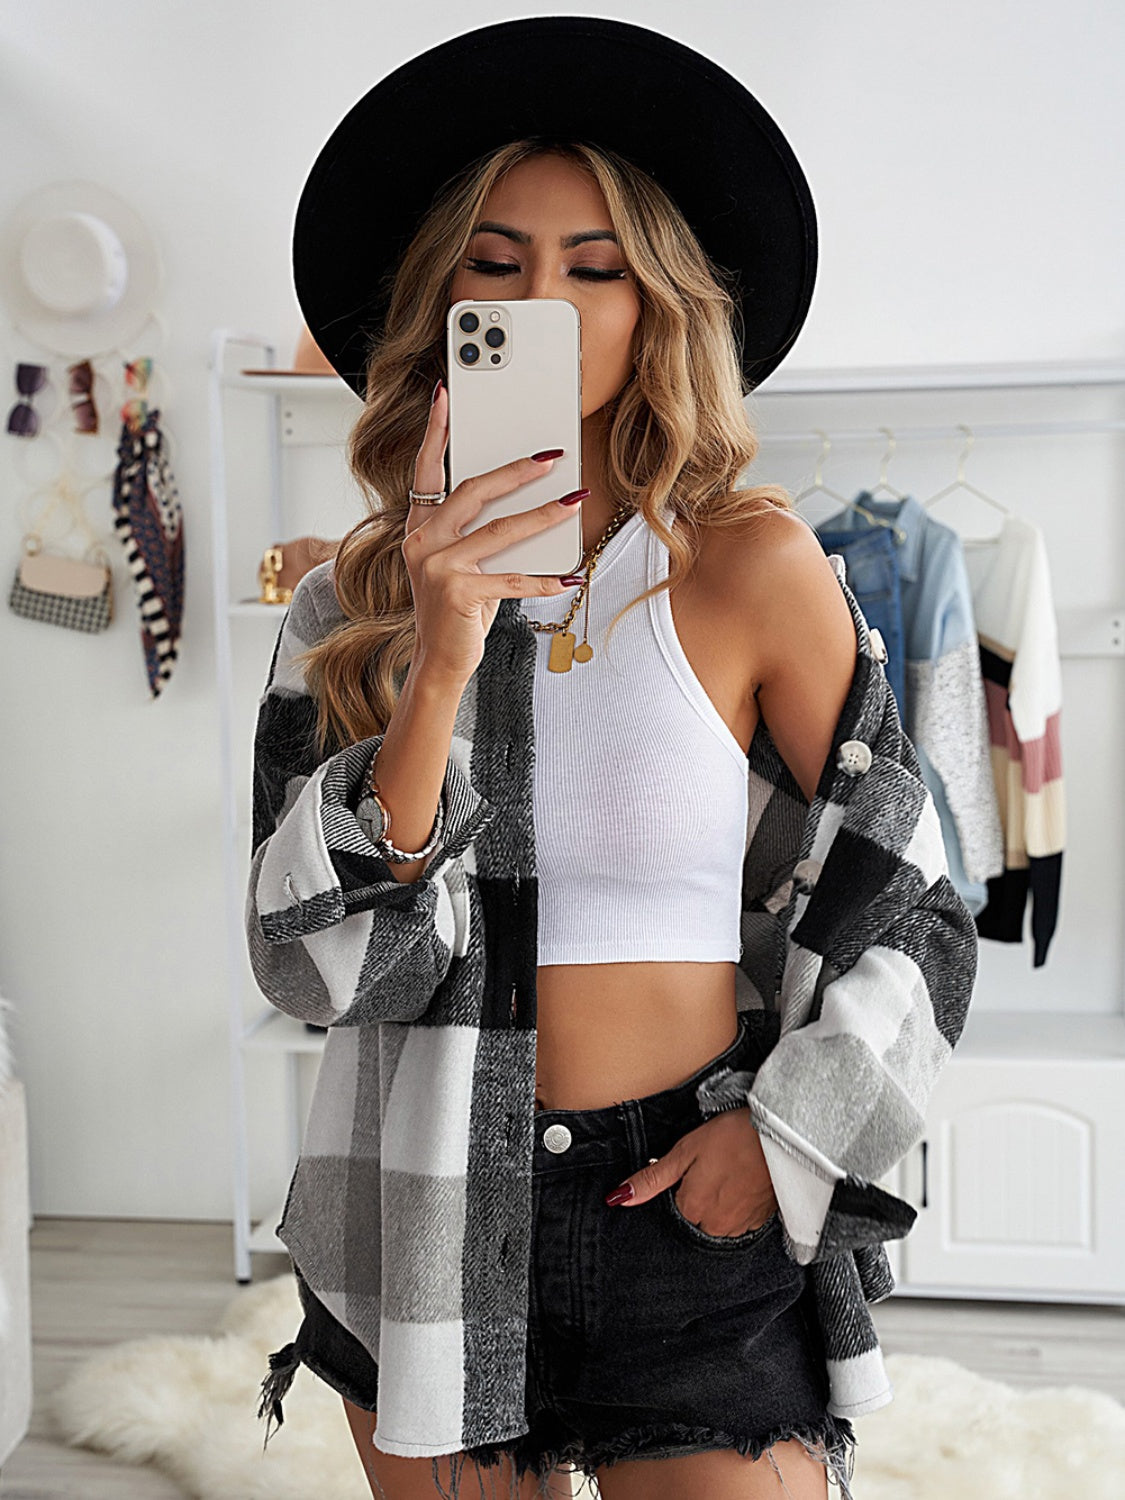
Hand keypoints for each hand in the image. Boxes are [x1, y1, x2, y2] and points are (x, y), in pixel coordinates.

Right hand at [402, 379, 587, 687]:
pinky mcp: (458, 593)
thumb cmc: (456, 609)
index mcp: (420, 528)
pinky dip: (544, 579)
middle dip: (515, 471)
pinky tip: (571, 577)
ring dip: (543, 515)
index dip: (436, 432)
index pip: (426, 470)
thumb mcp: (461, 563)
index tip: (445, 396)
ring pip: (500, 532)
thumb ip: (477, 533)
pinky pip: (512, 578)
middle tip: (550, 457)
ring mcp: (437, 567)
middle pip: (472, 492)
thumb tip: (525, 503)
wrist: (440, 661)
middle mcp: (422, 542)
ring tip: (574, 500)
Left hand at [605, 1109, 778, 1236]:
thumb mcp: (684, 1151)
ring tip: (728, 1172)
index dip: (678, 1187)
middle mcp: (714, 1226)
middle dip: (696, 1196)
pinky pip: (739, 1220)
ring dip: (717, 1202)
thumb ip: (651, 1179)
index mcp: (691, 1209)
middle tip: (712, 1167)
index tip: (690, 1169)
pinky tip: (743, 1181)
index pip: (672, 1209)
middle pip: (693, 1217)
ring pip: (716, 1221)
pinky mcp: (761, 1221)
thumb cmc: (731, 1137)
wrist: (780, 1136)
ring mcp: (740, 1226)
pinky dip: (737, 1204)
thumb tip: (617, 1198)